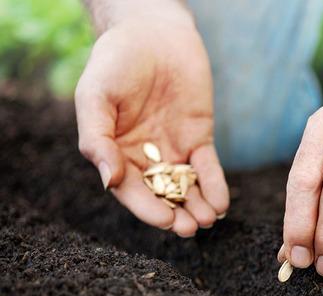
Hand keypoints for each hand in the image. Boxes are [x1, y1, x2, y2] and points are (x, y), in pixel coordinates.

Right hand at [75, 14, 228, 236]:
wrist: (153, 33)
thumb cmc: (114, 62)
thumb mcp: (95, 97)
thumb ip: (97, 139)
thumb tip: (108, 180)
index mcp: (115, 153)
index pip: (130, 190)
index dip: (147, 208)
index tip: (165, 220)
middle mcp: (143, 158)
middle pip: (160, 195)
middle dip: (176, 214)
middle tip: (191, 228)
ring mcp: (172, 149)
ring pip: (185, 187)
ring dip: (197, 206)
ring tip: (209, 220)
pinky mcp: (198, 138)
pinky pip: (207, 168)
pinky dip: (215, 186)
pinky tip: (222, 202)